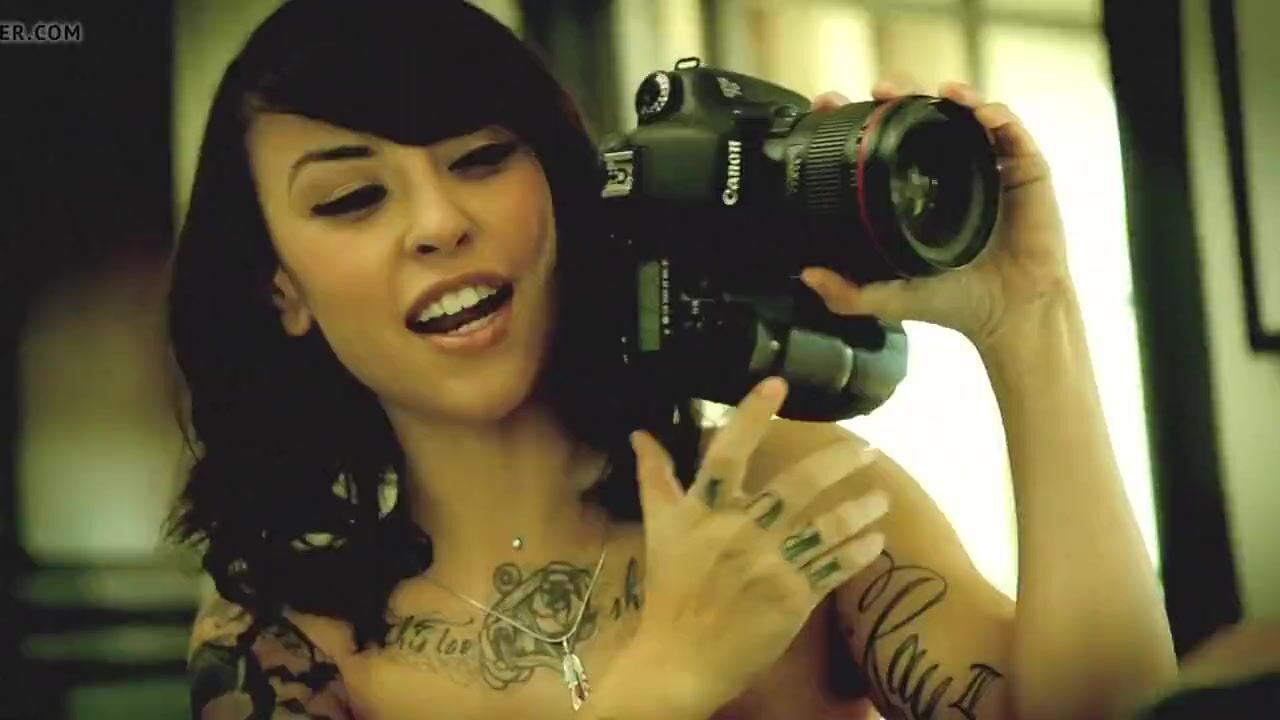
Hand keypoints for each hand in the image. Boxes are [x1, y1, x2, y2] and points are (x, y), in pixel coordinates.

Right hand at [623, 377, 886, 715]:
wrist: (681, 658)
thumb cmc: (670, 588)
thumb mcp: (658, 528)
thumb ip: (654, 477)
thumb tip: (640, 433)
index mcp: (703, 511)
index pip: (727, 453)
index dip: (751, 416)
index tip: (777, 383)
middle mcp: (738, 532)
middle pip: (794, 486)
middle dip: (836, 463)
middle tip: (866, 448)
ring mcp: (768, 565)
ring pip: (825, 526)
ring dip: (859, 507)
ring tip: (881, 495)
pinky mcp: (791, 598)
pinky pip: (833, 566)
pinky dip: (858, 551)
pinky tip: (874, 539)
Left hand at [803, 79, 1073, 352]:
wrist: (1011, 314)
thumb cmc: (957, 301)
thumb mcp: (892, 297)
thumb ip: (848, 292)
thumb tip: (806, 275)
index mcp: (915, 189)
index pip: (882, 141)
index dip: (859, 117)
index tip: (831, 103)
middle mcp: (949, 170)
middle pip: (921, 115)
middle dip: (900, 93)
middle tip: (881, 91)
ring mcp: (987, 164)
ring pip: (965, 112)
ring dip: (950, 93)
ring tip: (935, 91)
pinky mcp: (1024, 168)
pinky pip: (1010, 129)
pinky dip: (995, 113)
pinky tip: (979, 114)